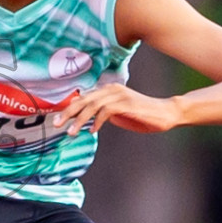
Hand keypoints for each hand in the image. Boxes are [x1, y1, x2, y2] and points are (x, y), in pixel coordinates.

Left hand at [50, 83, 183, 135]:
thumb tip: (84, 116)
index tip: (56, 120)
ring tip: (71, 132)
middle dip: (68, 113)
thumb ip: (101, 113)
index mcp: (107, 91)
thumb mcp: (117, 114)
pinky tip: (93, 131)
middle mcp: (111, 90)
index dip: (68, 109)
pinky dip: (97, 121)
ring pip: (92, 105)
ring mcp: (119, 95)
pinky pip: (106, 111)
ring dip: (79, 120)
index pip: (83, 98)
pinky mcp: (127, 104)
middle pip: (83, 100)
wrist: (165, 113)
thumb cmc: (142, 115)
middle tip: (56, 125)